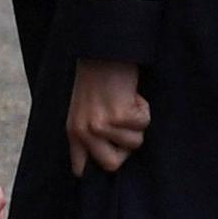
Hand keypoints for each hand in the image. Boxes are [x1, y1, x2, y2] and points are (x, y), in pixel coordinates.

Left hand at [65, 59, 149, 177]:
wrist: (103, 50)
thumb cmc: (98, 77)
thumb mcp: (84, 109)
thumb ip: (90, 134)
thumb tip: (107, 160)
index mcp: (73, 131)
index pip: (80, 168)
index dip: (98, 165)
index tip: (109, 160)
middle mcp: (84, 132)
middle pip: (112, 165)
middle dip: (126, 148)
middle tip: (126, 127)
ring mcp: (100, 125)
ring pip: (134, 143)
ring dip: (138, 123)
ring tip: (127, 102)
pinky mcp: (118, 116)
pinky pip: (143, 123)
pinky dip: (144, 108)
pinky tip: (132, 94)